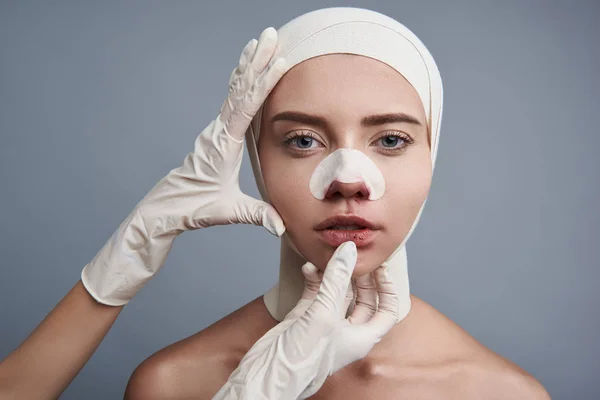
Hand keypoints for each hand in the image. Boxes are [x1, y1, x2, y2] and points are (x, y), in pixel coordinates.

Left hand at [81, 27, 286, 305]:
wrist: (164, 208)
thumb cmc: (192, 207)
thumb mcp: (226, 212)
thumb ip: (256, 216)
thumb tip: (281, 226)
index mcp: (222, 143)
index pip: (246, 106)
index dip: (263, 83)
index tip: (278, 62)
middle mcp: (217, 130)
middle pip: (240, 88)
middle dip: (256, 61)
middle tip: (270, 35)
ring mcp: (215, 130)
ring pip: (235, 90)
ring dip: (249, 65)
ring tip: (260, 41)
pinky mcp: (216, 134)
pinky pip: (231, 101)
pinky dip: (241, 81)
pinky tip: (245, 70)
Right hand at [212, 241, 398, 399]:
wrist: (268, 373)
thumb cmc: (303, 358)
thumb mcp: (325, 313)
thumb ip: (337, 279)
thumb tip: (348, 252)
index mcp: (362, 337)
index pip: (386, 311)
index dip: (387, 289)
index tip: (380, 268)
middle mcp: (346, 331)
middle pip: (362, 299)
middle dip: (358, 277)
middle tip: (354, 258)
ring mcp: (325, 324)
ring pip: (336, 293)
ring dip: (332, 275)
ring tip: (329, 258)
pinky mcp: (305, 319)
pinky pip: (314, 293)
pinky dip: (313, 279)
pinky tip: (308, 268)